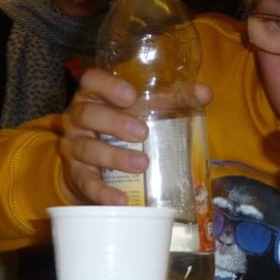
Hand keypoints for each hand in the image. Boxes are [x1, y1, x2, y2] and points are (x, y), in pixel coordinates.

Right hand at [58, 67, 211, 205]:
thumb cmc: (119, 129)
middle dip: (114, 123)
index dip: (108, 85)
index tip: (130, 95)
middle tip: (143, 132)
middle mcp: (79, 119)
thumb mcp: (140, 111)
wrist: (88, 166)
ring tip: (142, 164)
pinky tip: (120, 200)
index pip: (92, 80)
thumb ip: (172, 100)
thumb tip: (206, 93)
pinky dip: (103, 192)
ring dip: (114, 157)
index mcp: (94, 96)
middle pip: (87, 115)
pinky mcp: (76, 175)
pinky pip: (86, 183)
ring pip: (87, 149)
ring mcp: (74, 147)